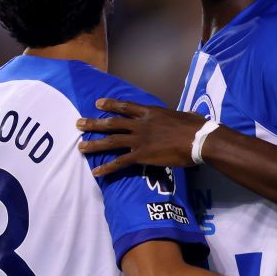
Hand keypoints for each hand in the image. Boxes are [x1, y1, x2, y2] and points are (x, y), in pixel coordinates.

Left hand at [76, 98, 208, 176]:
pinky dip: (106, 168)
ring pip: (111, 141)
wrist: (198, 139)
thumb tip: (191, 115)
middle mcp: (140, 124)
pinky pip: (119, 162)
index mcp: (150, 112)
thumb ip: (183, 115)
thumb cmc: (196, 127)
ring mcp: (139, 139)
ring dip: (94, 144)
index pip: (125, 107)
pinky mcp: (141, 155)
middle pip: (112, 123)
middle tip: (78, 124)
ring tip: (80, 147)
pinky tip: (96, 172)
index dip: (110, 105)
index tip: (97, 103)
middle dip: (93, 123)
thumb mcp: (187, 116)